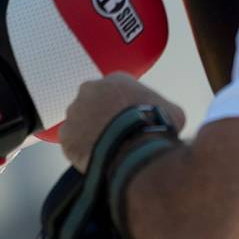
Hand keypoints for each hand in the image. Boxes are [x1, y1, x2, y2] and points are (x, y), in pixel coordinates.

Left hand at [60, 72, 185, 172]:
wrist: (135, 147)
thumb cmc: (156, 127)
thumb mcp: (172, 112)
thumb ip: (164, 108)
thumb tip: (168, 117)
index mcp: (115, 80)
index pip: (115, 92)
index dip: (122, 108)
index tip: (127, 121)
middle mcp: (90, 90)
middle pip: (94, 104)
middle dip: (102, 117)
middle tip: (114, 135)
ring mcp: (75, 112)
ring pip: (80, 122)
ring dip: (89, 133)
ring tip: (105, 149)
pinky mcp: (66, 135)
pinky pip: (72, 142)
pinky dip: (80, 150)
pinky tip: (94, 159)